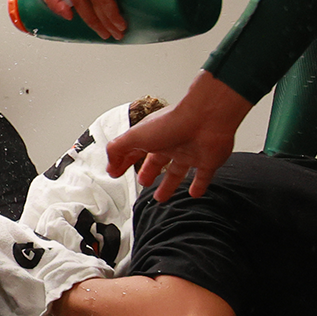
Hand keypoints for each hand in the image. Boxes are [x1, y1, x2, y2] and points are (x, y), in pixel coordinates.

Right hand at [105, 72, 253, 200]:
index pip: (133, 151)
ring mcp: (189, 152)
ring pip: (176, 172)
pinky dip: (198, 186)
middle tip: (143, 182)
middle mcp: (170, 143)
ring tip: (161, 197)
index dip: (123, 162)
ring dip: (168, 185)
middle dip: (148, 172)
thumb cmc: (173, 122)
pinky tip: (194, 193)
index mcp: (151, 136)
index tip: (116, 171)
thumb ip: (118, 149)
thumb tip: (110, 165)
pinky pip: (202, 176)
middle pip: (156, 161)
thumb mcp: (135, 135)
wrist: (207, 118)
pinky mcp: (206, 161)